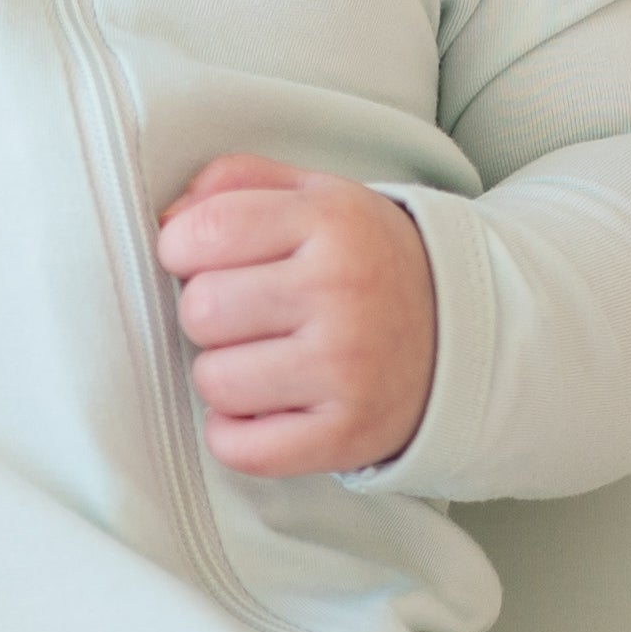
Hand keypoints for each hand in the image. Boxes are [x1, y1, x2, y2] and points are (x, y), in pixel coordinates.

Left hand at [153, 154, 435, 477]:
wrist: (463, 335)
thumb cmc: (365, 264)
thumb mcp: (316, 197)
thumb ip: (237, 184)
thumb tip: (167, 217)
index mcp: (330, 220)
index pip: (201, 232)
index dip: (183, 250)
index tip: (209, 261)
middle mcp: (341, 290)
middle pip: (201, 309)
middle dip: (210, 315)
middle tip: (250, 317)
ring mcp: (346, 367)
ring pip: (214, 380)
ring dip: (225, 375)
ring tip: (265, 362)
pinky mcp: (345, 434)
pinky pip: (239, 447)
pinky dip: (236, 434)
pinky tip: (267, 407)